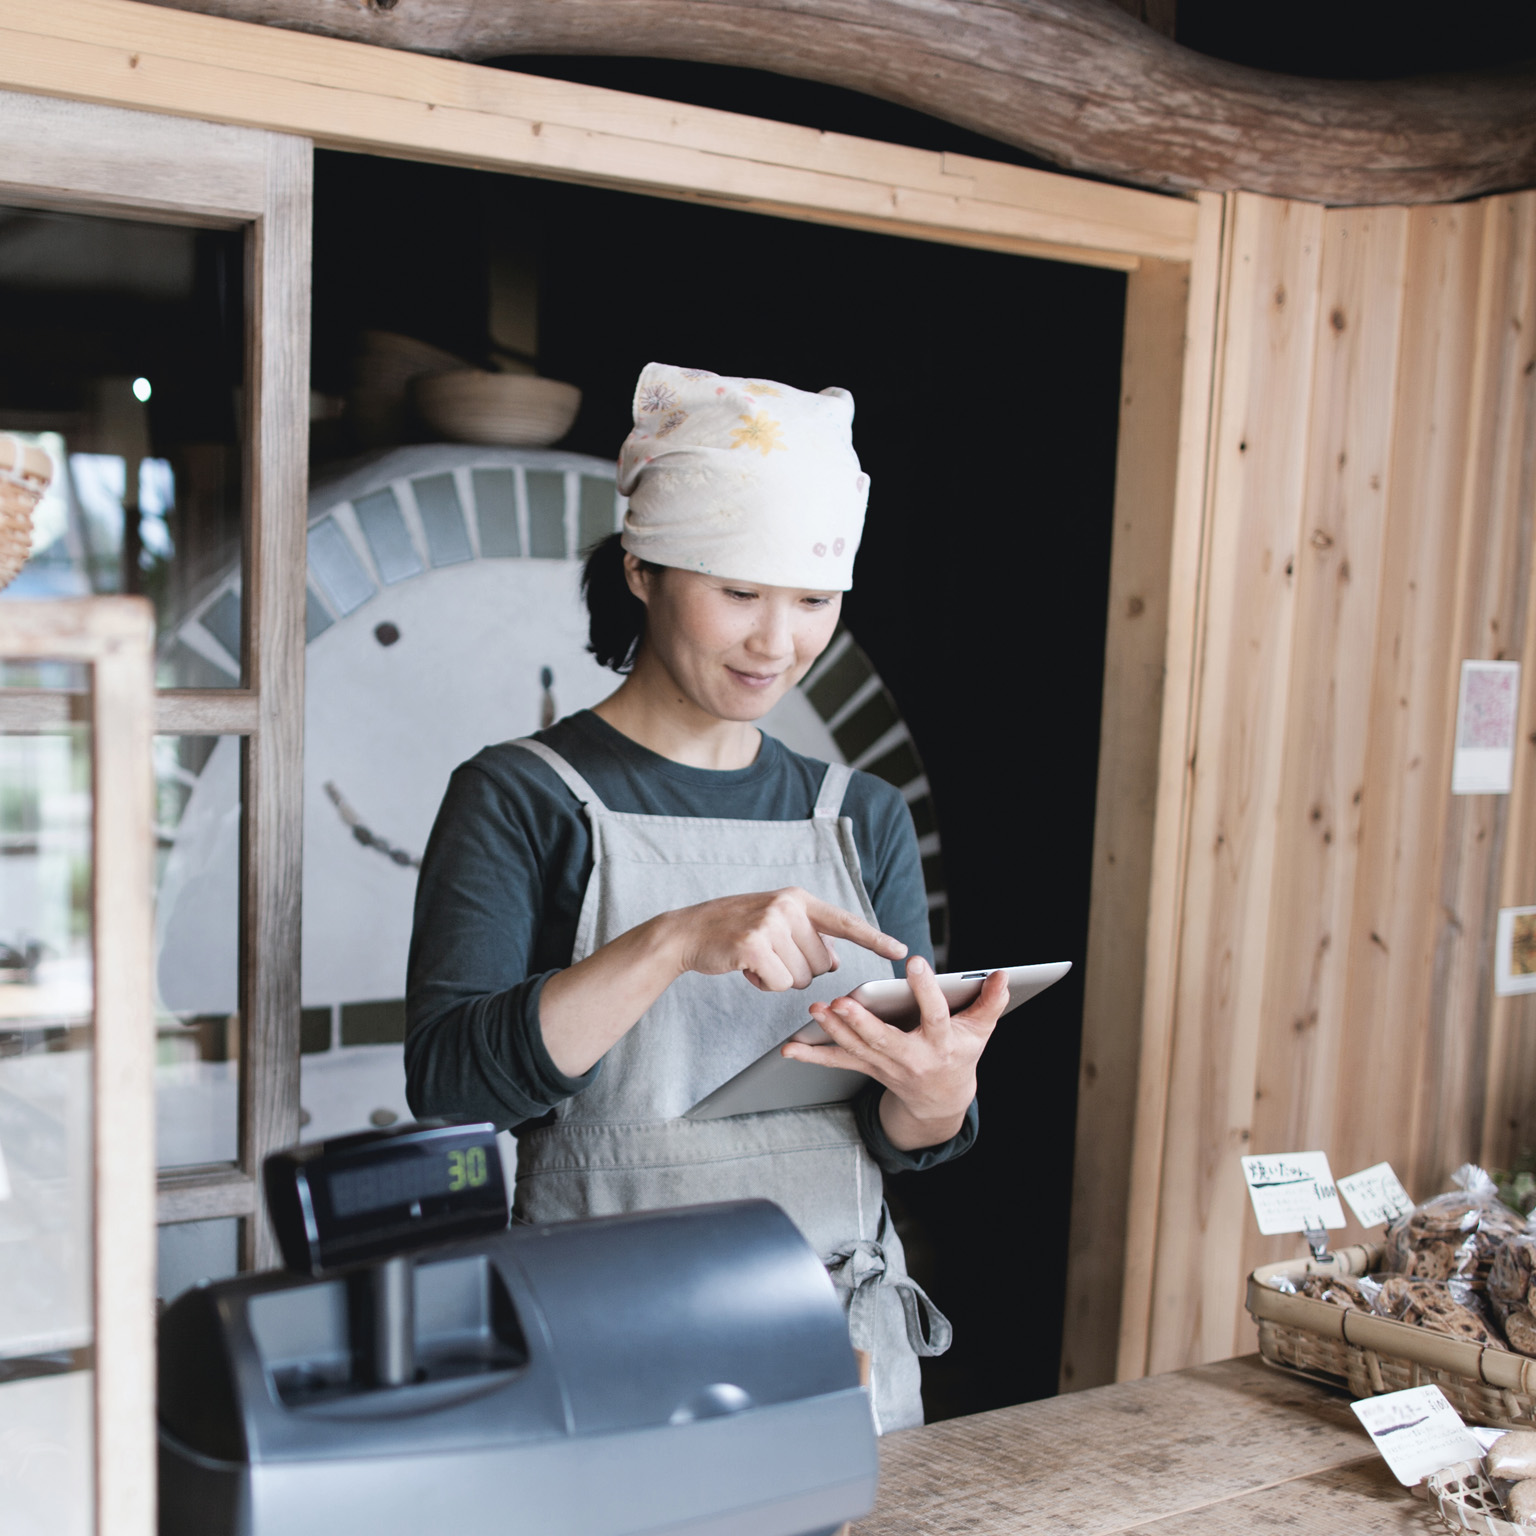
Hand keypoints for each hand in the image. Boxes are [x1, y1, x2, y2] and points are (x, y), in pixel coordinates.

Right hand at [665, 887, 907, 991]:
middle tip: (769, 954)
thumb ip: (807, 935)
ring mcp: (770, 924)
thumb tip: (835, 961)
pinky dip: (763, 984)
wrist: (689, 931)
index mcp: (798, 899)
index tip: (900, 949)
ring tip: (755, 958)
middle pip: (822, 964)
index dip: (874, 938)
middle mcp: (788, 906)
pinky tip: (746, 967)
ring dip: (779, 978)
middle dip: (799, 970)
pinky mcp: (753, 945)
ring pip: (802, 979)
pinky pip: (779, 984)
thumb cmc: (735, 931)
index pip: (844, 921)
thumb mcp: (775, 922)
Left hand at [781, 956, 1006, 1148]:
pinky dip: (812, 1055)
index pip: (935, 1015)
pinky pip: (838, 1061)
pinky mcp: (867, 1068)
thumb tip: (1003, 974)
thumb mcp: (980, 1031)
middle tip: (843, 1002)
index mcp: (941, 1044)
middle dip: (863, 1022)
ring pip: (858, 1049)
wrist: (940, 1099)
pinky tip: (789, 1048)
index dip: (927, 991)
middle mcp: (912, 1058)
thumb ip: (991, 1002)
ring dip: (834, 1031)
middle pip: (885, 1040)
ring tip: (817, 1009)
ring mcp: (886, 1067)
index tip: (918, 964)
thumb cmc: (960, 1054)